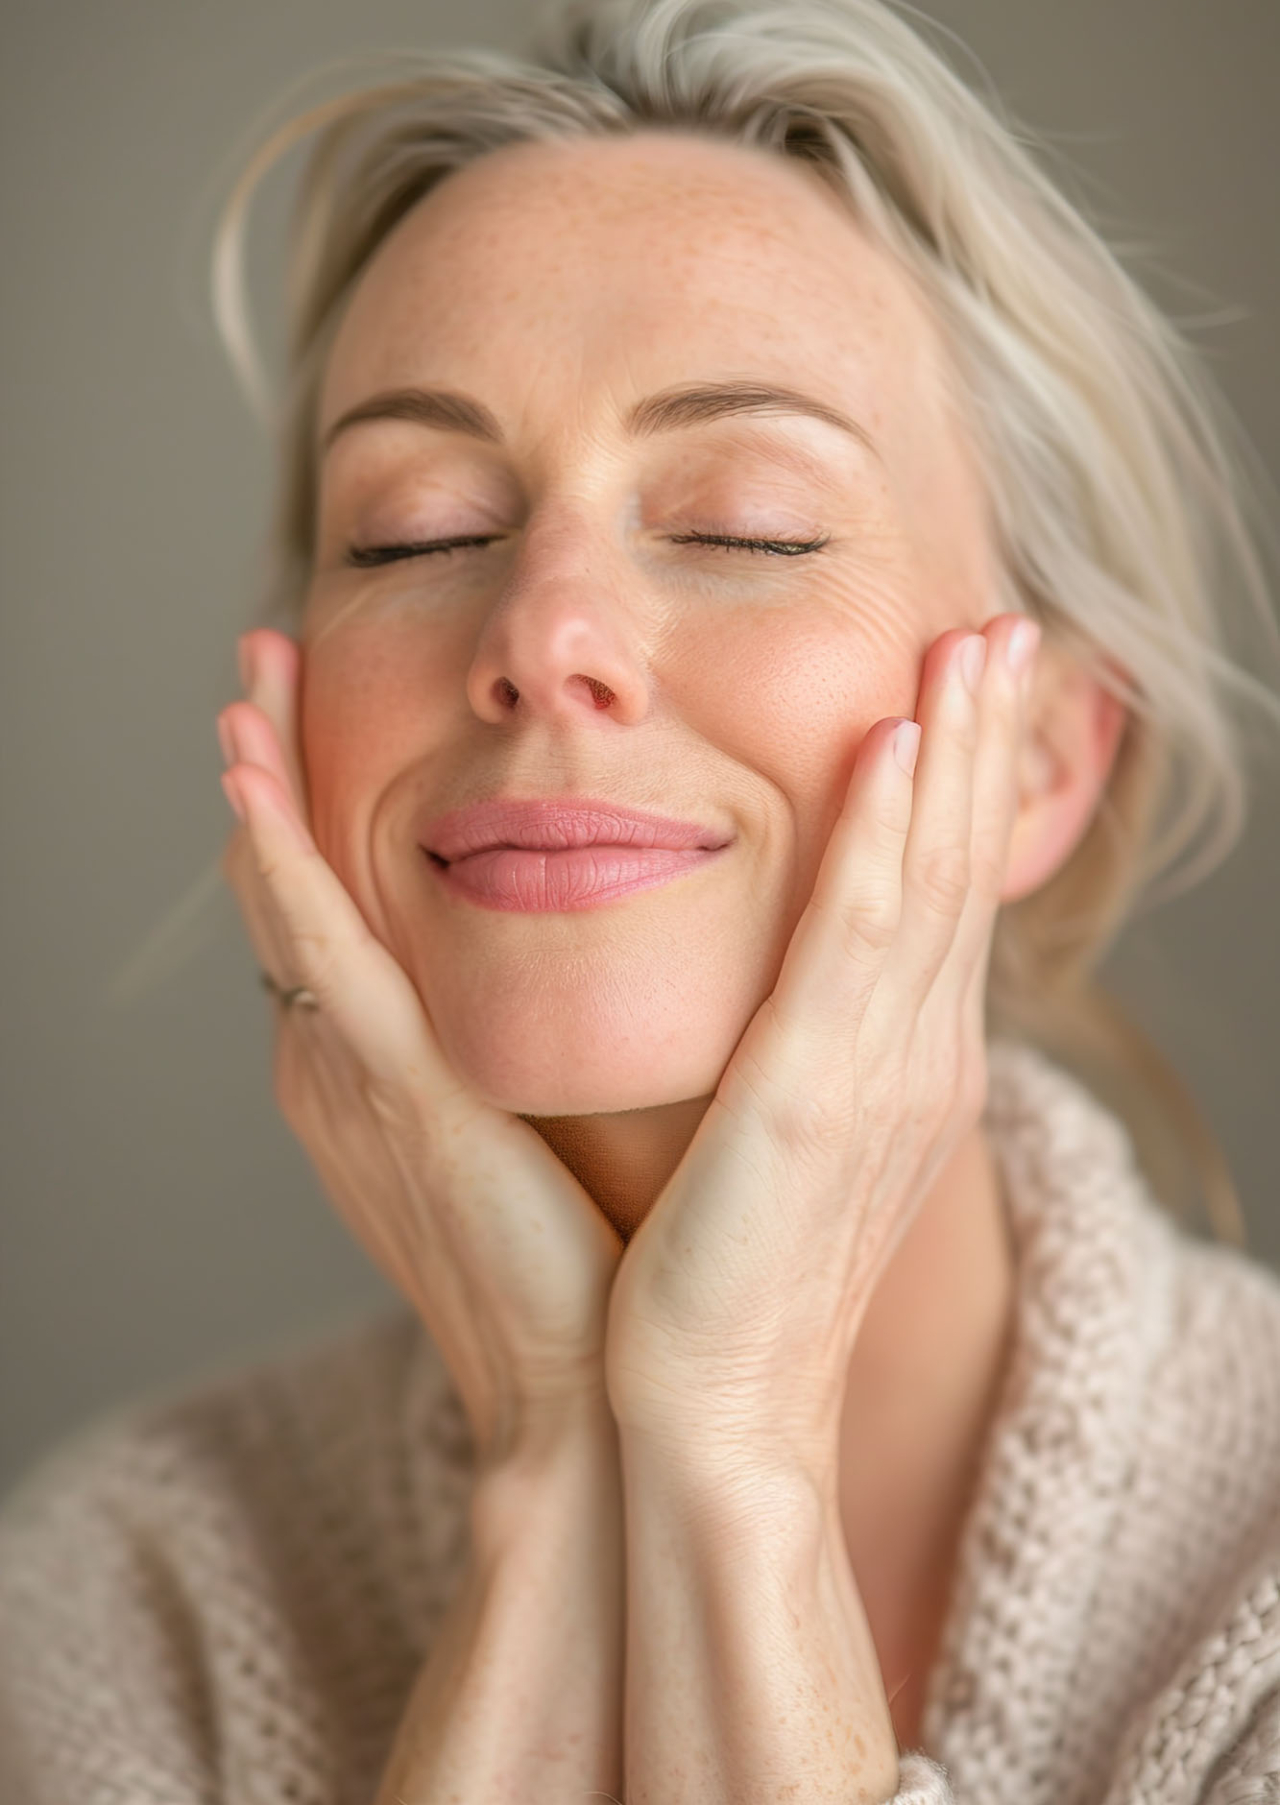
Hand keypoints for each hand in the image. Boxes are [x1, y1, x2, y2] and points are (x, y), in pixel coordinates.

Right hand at [217, 629, 623, 1466]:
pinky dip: (280, 865)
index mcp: (378, 1070)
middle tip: (261, 659)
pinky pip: (322, 954)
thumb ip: (516, 1045)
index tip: (311, 711)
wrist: (595, 1391)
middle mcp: (342, 1064)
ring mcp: (354, 1076)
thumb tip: (559, 973)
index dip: (307, 813)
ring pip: (287, 902)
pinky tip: (256, 788)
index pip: (330, 915)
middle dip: (268, 772)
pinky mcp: (391, 1090)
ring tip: (246, 682)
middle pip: (289, 890)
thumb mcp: (534, 1126)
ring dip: (259, 788)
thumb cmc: (586, 1262)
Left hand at [602, 613, 1038, 1471]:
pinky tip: (896, 748)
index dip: (966, 781)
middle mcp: (912, 1056)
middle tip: (1007, 624)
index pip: (943, 892)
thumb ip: (797, 1048)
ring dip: (958, 752)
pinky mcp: (813, 1100)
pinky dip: (887, 841)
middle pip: (963, 866)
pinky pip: (859, 945)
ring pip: (933, 880)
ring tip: (977, 640)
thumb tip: (785, 987)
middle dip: (988, 739)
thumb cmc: (719, 1276)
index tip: (970, 680)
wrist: (707, 1411)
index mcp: (899, 1063)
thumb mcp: (781, 1139)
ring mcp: (877, 1076)